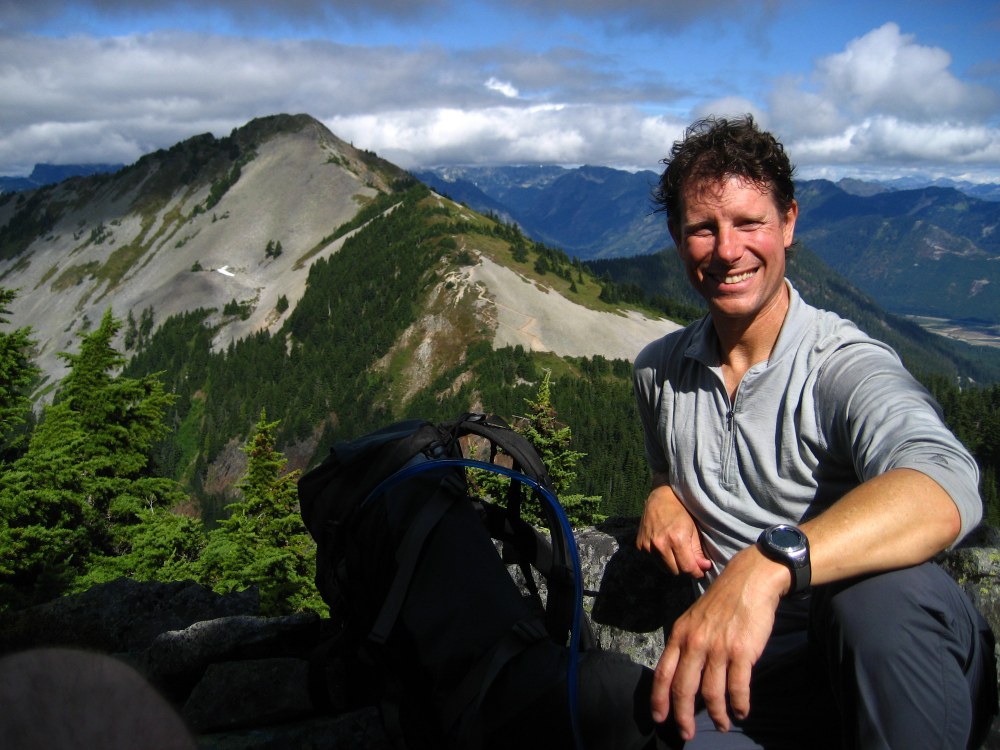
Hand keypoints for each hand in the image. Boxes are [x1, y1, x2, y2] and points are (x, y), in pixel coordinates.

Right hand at [636, 482, 712, 577]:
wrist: (660, 498)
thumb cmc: (681, 512)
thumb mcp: (693, 530)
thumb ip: (698, 552)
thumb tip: (703, 569)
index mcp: (676, 539)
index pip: (687, 568)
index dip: (696, 572)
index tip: (700, 571)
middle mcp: (660, 544)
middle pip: (676, 571)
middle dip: (685, 569)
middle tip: (690, 562)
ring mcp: (648, 546)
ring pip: (664, 569)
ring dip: (673, 566)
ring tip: (678, 554)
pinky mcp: (640, 546)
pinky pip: (654, 561)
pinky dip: (662, 559)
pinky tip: (666, 548)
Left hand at [650, 545, 787, 739]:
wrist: (749, 581)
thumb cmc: (722, 603)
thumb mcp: (693, 620)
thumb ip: (686, 646)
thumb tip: (681, 678)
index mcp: (680, 635)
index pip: (663, 673)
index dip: (660, 699)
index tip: (659, 718)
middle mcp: (695, 643)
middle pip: (684, 688)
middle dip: (683, 716)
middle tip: (687, 733)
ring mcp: (718, 648)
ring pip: (712, 693)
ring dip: (717, 715)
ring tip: (723, 724)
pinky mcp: (742, 652)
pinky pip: (738, 688)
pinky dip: (739, 705)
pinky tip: (741, 712)